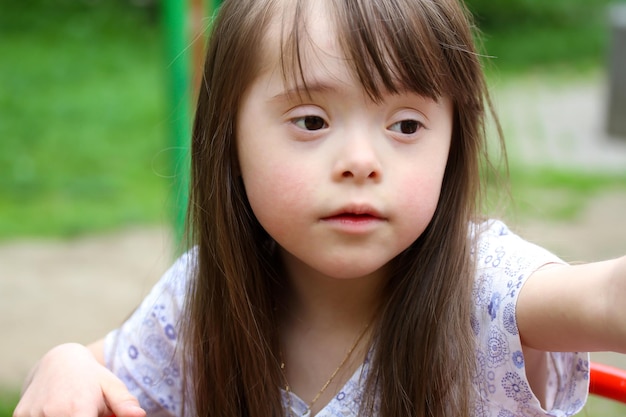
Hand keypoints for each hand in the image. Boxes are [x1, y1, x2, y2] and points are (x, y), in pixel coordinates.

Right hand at [13, 343, 145, 416]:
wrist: (58, 362)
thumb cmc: (91, 378)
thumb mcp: (111, 386)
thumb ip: (124, 403)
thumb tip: (140, 416)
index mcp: (78, 407)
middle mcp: (52, 412)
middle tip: (86, 410)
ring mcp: (32, 415)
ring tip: (73, 410)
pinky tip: (54, 409)